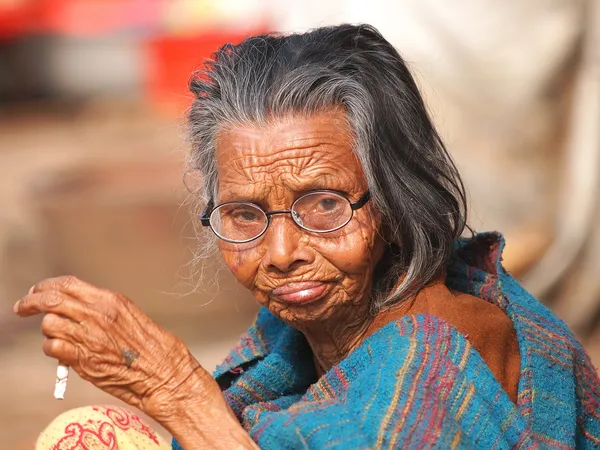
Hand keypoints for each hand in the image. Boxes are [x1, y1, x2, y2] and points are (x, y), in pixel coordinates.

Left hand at [13, 275, 207, 420]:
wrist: (162, 372)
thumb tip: (75, 308)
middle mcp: (96, 315)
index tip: (35, 291)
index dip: (45, 286)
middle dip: (30, 303)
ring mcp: (89, 337)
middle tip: (22, 307)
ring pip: (49, 325)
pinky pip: (53, 348)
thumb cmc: (152, 346)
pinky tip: (65, 352)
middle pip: (50, 301)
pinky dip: (54, 349)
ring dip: (49, 330)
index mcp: (109, 300)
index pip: (66, 284)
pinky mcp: (84, 360)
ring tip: (60, 336)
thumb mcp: (129, 315)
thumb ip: (101, 309)